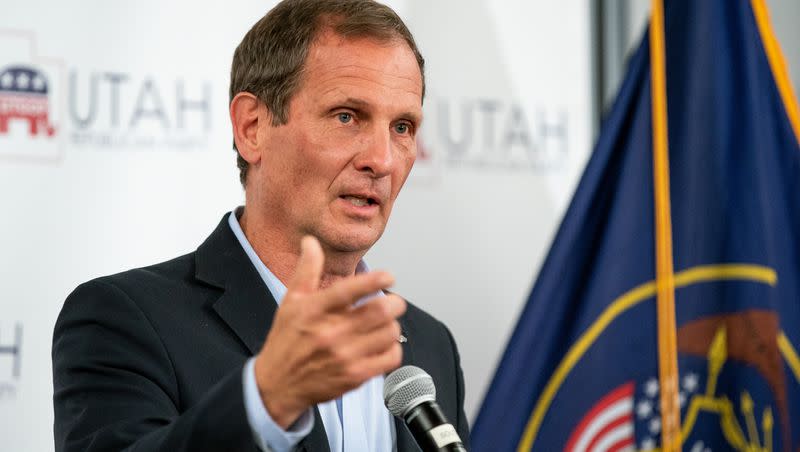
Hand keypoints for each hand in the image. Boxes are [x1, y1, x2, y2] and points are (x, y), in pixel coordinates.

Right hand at [253, 235, 405, 427]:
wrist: (278, 384)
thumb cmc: (286, 341)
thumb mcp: (291, 301)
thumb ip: (307, 270)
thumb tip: (310, 242)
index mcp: (314, 310)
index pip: (350, 289)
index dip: (375, 279)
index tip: (388, 276)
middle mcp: (330, 333)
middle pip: (380, 310)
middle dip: (394, 302)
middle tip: (392, 301)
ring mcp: (344, 356)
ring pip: (389, 332)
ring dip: (392, 325)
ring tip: (384, 324)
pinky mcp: (355, 376)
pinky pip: (390, 357)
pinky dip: (393, 348)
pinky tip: (382, 344)